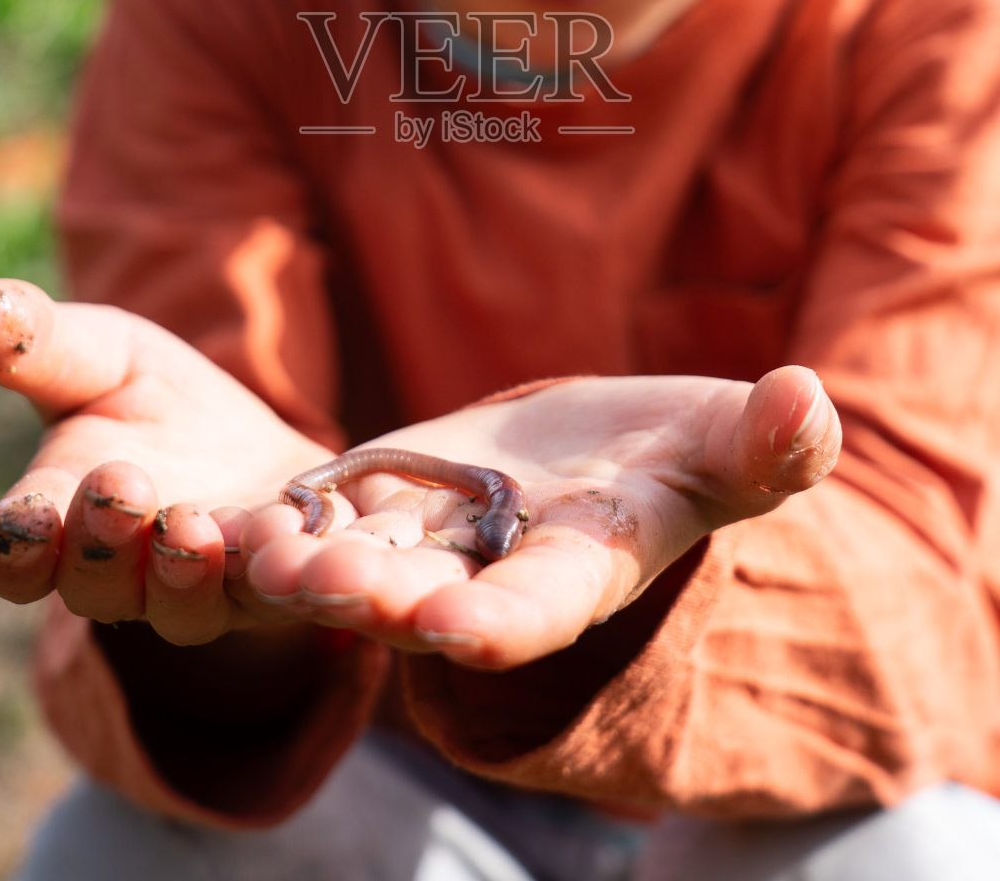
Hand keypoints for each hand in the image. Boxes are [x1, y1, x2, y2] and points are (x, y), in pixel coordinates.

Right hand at [0, 279, 331, 643]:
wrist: (254, 443)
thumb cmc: (156, 401)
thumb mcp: (101, 355)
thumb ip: (39, 344)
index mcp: (61, 521)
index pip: (17, 555)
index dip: (15, 546)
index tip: (23, 520)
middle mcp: (127, 575)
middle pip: (101, 584)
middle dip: (106, 542)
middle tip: (121, 487)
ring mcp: (207, 591)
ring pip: (189, 606)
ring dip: (190, 574)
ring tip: (195, 526)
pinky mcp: (285, 587)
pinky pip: (291, 596)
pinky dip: (301, 580)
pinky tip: (310, 556)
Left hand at [245, 368, 840, 667]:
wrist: (606, 452)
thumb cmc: (683, 453)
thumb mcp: (726, 446)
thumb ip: (766, 443)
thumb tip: (813, 402)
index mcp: (584, 566)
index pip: (542, 605)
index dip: (501, 621)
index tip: (452, 630)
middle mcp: (494, 572)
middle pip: (429, 595)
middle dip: (374, 599)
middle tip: (316, 590)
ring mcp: (430, 540)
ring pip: (358, 561)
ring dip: (300, 564)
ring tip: (244, 551)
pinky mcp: (380, 495)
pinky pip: (320, 512)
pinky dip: (276, 517)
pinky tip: (219, 514)